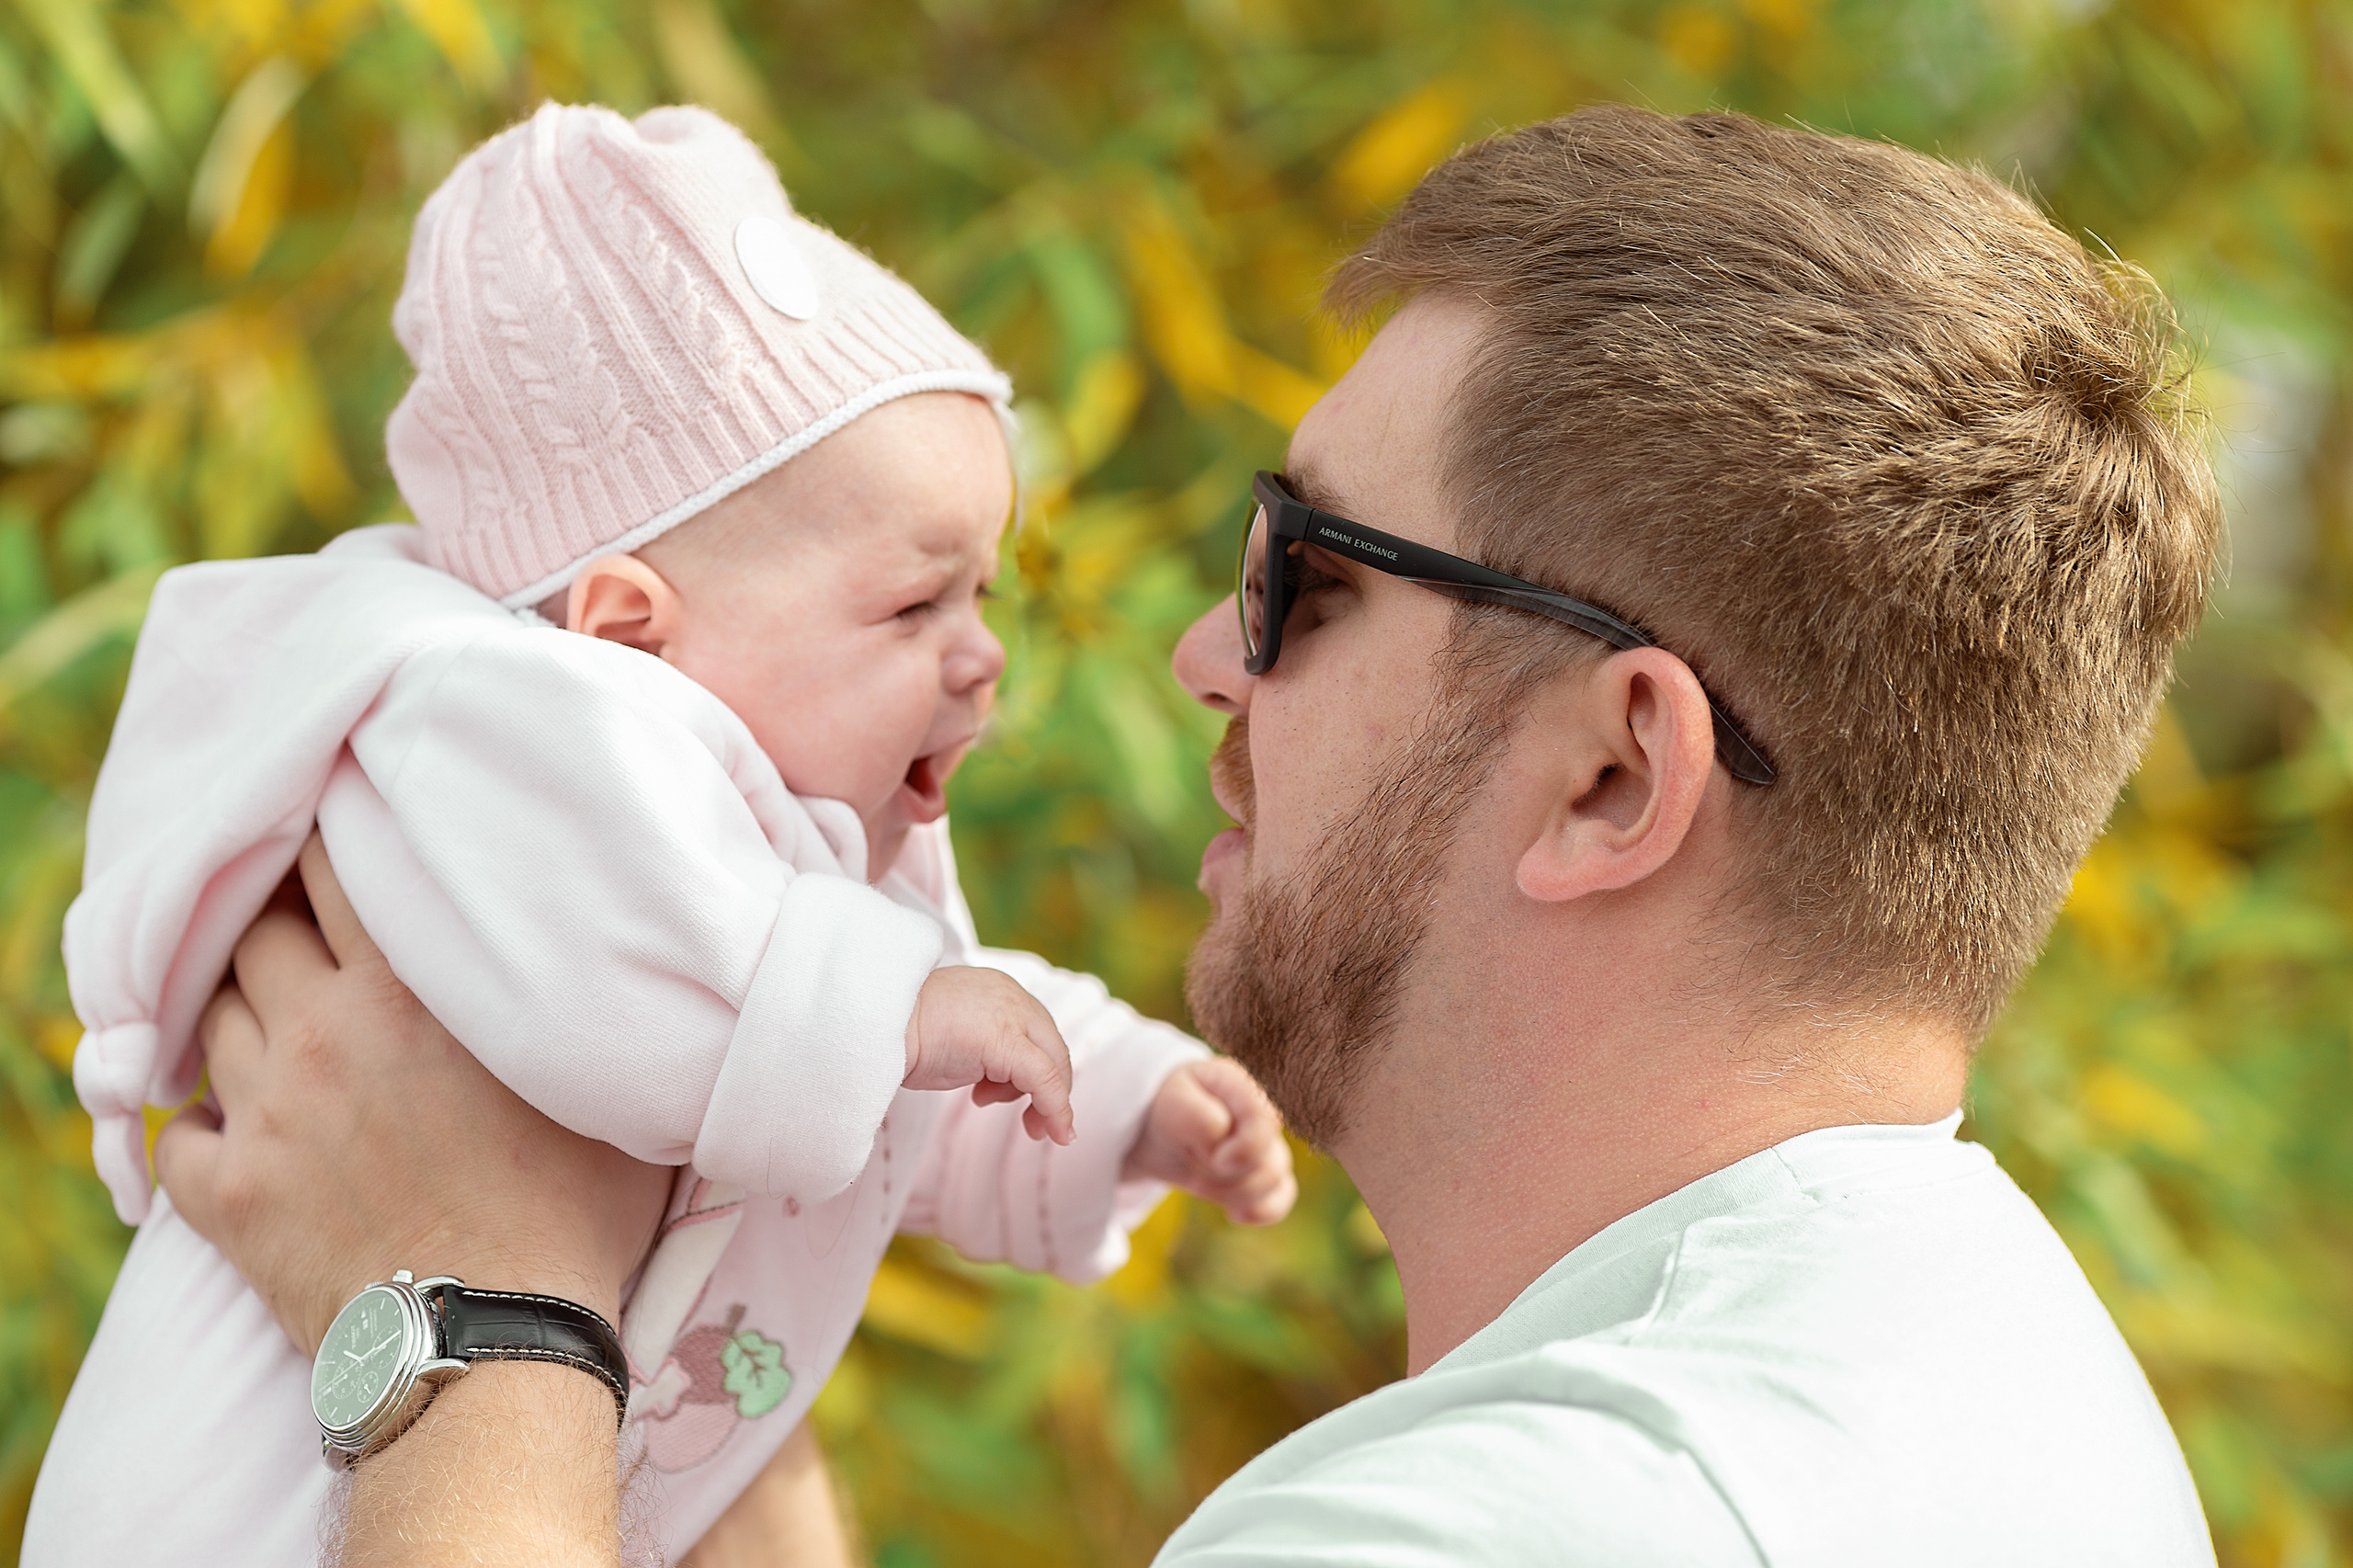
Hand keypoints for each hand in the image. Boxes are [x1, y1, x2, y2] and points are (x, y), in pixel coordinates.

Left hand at [152, 833, 671, 1353]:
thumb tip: (609, 948)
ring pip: (211, 1022)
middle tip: (321, 959)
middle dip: (281, 935)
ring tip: (294, 1048)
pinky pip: (175, 1132)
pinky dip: (201, 1125)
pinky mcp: (224, 1195)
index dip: (330, 853)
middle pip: (256, 935)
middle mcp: (321, 1031)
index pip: (328, 866)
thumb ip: (571, 1000)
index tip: (348, 861)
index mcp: (406, 987)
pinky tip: (245, 1135)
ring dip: (246, 1022)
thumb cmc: (573, 1214)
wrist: (493, 1344)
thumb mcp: (597, 1083)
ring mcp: (263, 1113)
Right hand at [904, 965, 1075, 1144]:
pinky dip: (1055, 1109)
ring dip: (1042, 1100)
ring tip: (987, 1102)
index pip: (1038, 1033)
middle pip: (1053, 1048)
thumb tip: (997, 1085)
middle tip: (1035, 1126)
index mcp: (999, 990)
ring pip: (1054, 1065)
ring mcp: (1011, 1015)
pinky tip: (1057, 1132)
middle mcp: (1012, 996)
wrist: (874, 1025)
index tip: (1026, 1104)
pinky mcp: (1005, 1042)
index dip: (1040, 1072)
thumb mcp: (955, 1038)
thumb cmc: (901, 1035)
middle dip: (1050, 1091)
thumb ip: (984, 1051)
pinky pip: (1044, 1080)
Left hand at [1121, 1057, 1296, 1224]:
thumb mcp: (1170, 1106)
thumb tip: (1225, 1154)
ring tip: (1198, 1183)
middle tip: (1193, 1165)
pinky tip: (1233, 1213)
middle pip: (1268, 1161)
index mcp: (1242, 1086)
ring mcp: (1267, 1144)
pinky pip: (1280, 1198)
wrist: (1155, 1127)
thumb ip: (1198, 1120)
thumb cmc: (1166, 1109)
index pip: (1265, 1123)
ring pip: (1273, 1182)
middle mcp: (1262, 1113)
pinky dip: (1259, 1211)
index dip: (1243, 1150)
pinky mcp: (1265, 1172)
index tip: (1213, 1157)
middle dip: (1224, 1175)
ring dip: (1231, 1194)